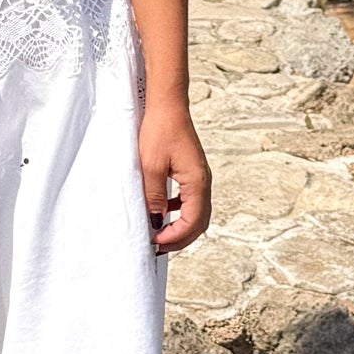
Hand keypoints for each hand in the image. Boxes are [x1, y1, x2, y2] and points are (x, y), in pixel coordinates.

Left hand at [138, 102, 210, 254]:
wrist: (167, 105)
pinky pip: (190, 200)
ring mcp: (199, 177)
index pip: (193, 222)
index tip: (155, 242)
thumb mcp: (150, 167)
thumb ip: (154, 198)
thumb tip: (156, 224)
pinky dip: (178, 212)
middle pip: (199, 222)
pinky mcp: (191, 172)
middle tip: (158, 247)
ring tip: (160, 234)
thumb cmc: (160, 131)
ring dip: (180, 227)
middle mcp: (203, 182)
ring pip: (196, 213)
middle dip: (179, 238)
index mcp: (197, 182)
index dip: (174, 237)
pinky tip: (163, 211)